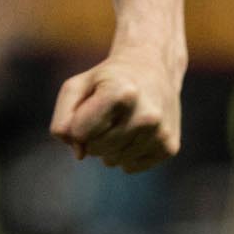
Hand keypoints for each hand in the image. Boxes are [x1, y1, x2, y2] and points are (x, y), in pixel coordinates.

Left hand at [50, 52, 181, 173]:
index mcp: (122, 93)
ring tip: (122, 120)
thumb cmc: (108, 78)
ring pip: (113, 161)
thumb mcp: (77, 86)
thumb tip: (80, 153)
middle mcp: (145, 115)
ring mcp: (160, 133)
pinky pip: (130, 167)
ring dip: (109, 146)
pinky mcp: (170, 147)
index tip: (90, 104)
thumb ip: (63, 118)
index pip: (79, 132)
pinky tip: (136, 131)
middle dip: (93, 135)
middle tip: (107, 112)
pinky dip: (126, 154)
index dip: (78, 122)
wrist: (153, 66)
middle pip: (95, 148)